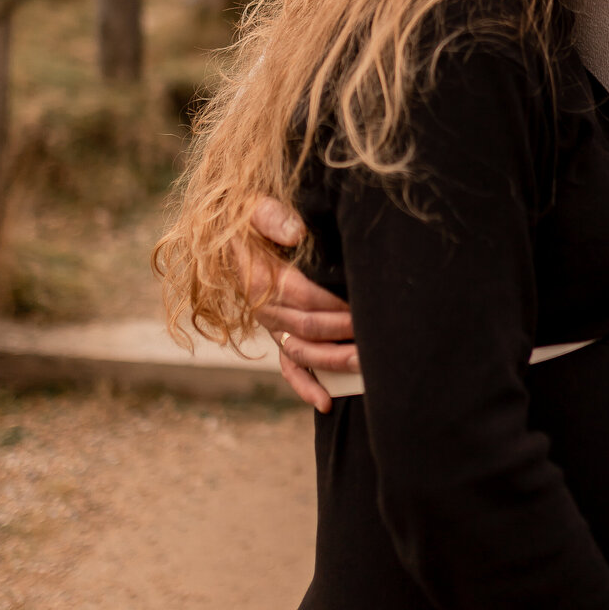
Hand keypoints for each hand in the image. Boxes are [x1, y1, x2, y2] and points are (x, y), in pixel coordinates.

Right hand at [241, 197, 357, 413]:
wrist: (231, 233)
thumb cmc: (250, 217)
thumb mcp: (254, 206)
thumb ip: (271, 216)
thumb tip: (296, 233)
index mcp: (261, 278)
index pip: (302, 296)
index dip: (333, 303)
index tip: (362, 306)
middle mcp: (265, 307)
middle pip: (307, 328)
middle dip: (344, 334)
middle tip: (377, 339)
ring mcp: (271, 326)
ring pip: (302, 351)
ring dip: (334, 361)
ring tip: (367, 365)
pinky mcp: (277, 335)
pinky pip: (288, 367)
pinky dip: (306, 386)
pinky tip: (327, 403)